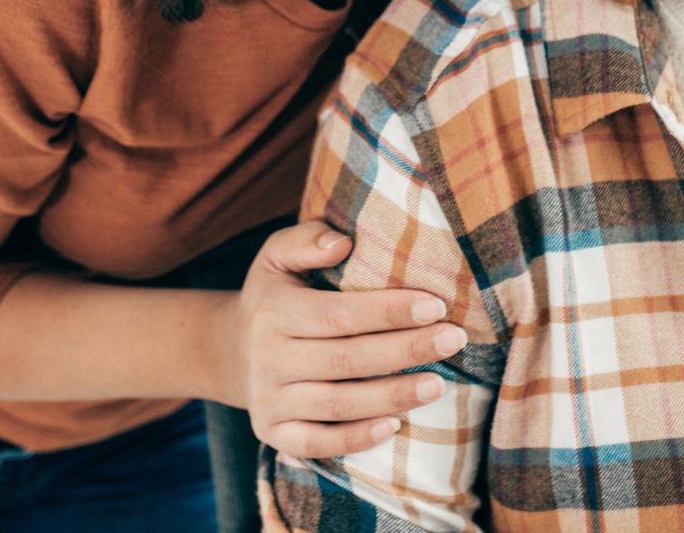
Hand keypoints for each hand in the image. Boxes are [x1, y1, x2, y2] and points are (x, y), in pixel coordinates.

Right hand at [218, 221, 465, 459]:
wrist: (230, 349)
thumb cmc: (273, 295)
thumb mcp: (276, 256)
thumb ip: (307, 239)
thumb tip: (343, 242)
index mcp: (273, 311)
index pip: (338, 314)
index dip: (388, 311)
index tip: (435, 305)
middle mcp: (268, 359)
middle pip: (346, 360)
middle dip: (405, 351)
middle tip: (452, 340)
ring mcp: (269, 401)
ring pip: (337, 405)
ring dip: (392, 396)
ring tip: (438, 386)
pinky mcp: (273, 433)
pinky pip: (316, 444)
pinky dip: (355, 439)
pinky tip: (394, 427)